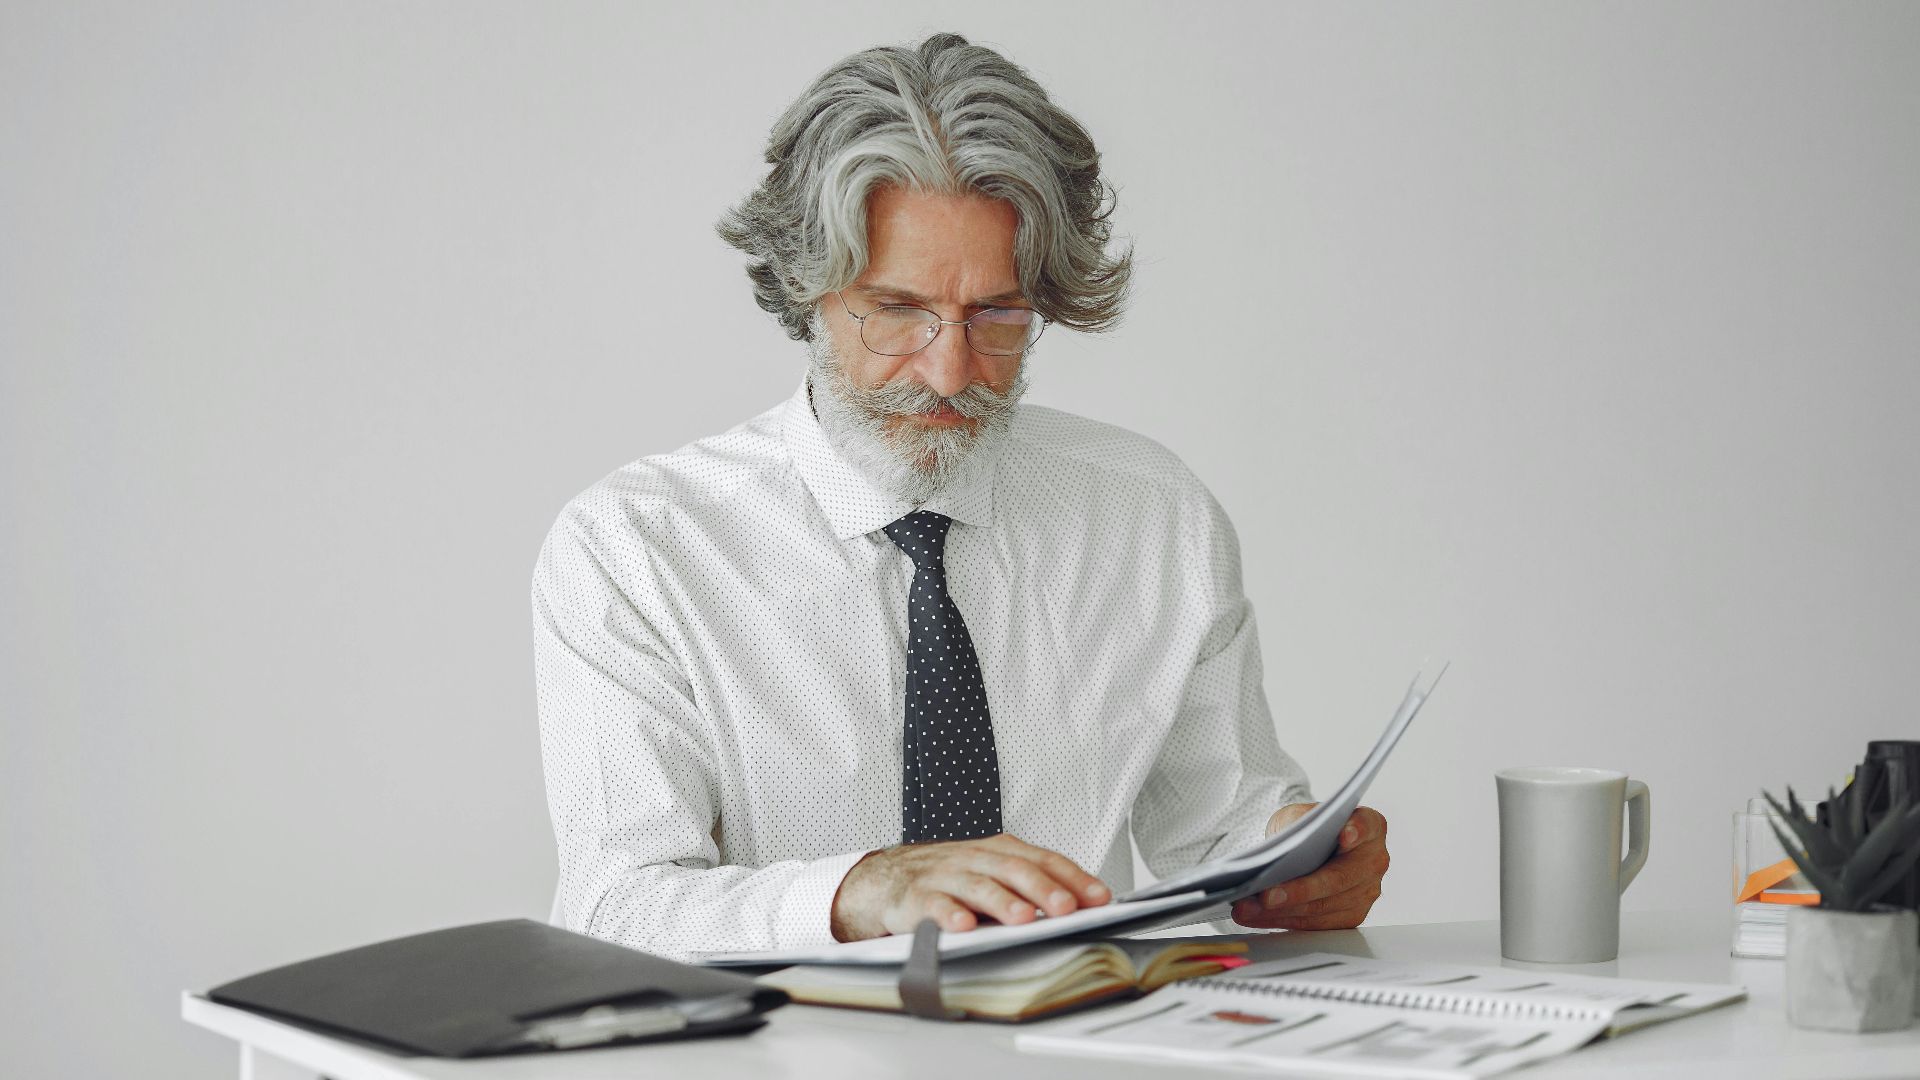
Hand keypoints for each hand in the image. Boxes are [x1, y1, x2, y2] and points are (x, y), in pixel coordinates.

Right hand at [829, 833, 1110, 941]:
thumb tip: (1077, 907)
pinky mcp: (915, 897)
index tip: (1098, 897)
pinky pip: (933, 905)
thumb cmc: (946, 879)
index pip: (1042, 859)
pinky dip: (948, 914)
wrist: (883, 880)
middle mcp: (973, 858)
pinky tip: (964, 926)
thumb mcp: (988, 875)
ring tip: (1024, 918)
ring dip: (1002, 902)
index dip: (1072, 877)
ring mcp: (944, 876)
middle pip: (1013, 869)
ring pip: (977, 885)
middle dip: (1043, 889)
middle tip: (1067, 908)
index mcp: (997, 851)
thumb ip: (1026, 887)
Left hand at [1231, 803, 1388, 930]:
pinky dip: (1280, 921)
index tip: (1343, 834)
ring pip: (1322, 907)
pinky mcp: (1350, 916)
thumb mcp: (1298, 815)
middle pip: (1338, 878)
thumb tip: (1282, 845)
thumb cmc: (1307, 829)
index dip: (1356, 831)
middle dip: (1299, 890)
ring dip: (1281, 911)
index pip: (1366, 826)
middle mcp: (1374, 861)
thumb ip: (1297, 823)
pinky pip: (1314, 924)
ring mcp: (1366, 892)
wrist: (1308, 849)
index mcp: (1370, 827)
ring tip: (1247, 908)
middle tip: (1266, 895)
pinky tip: (1255, 916)